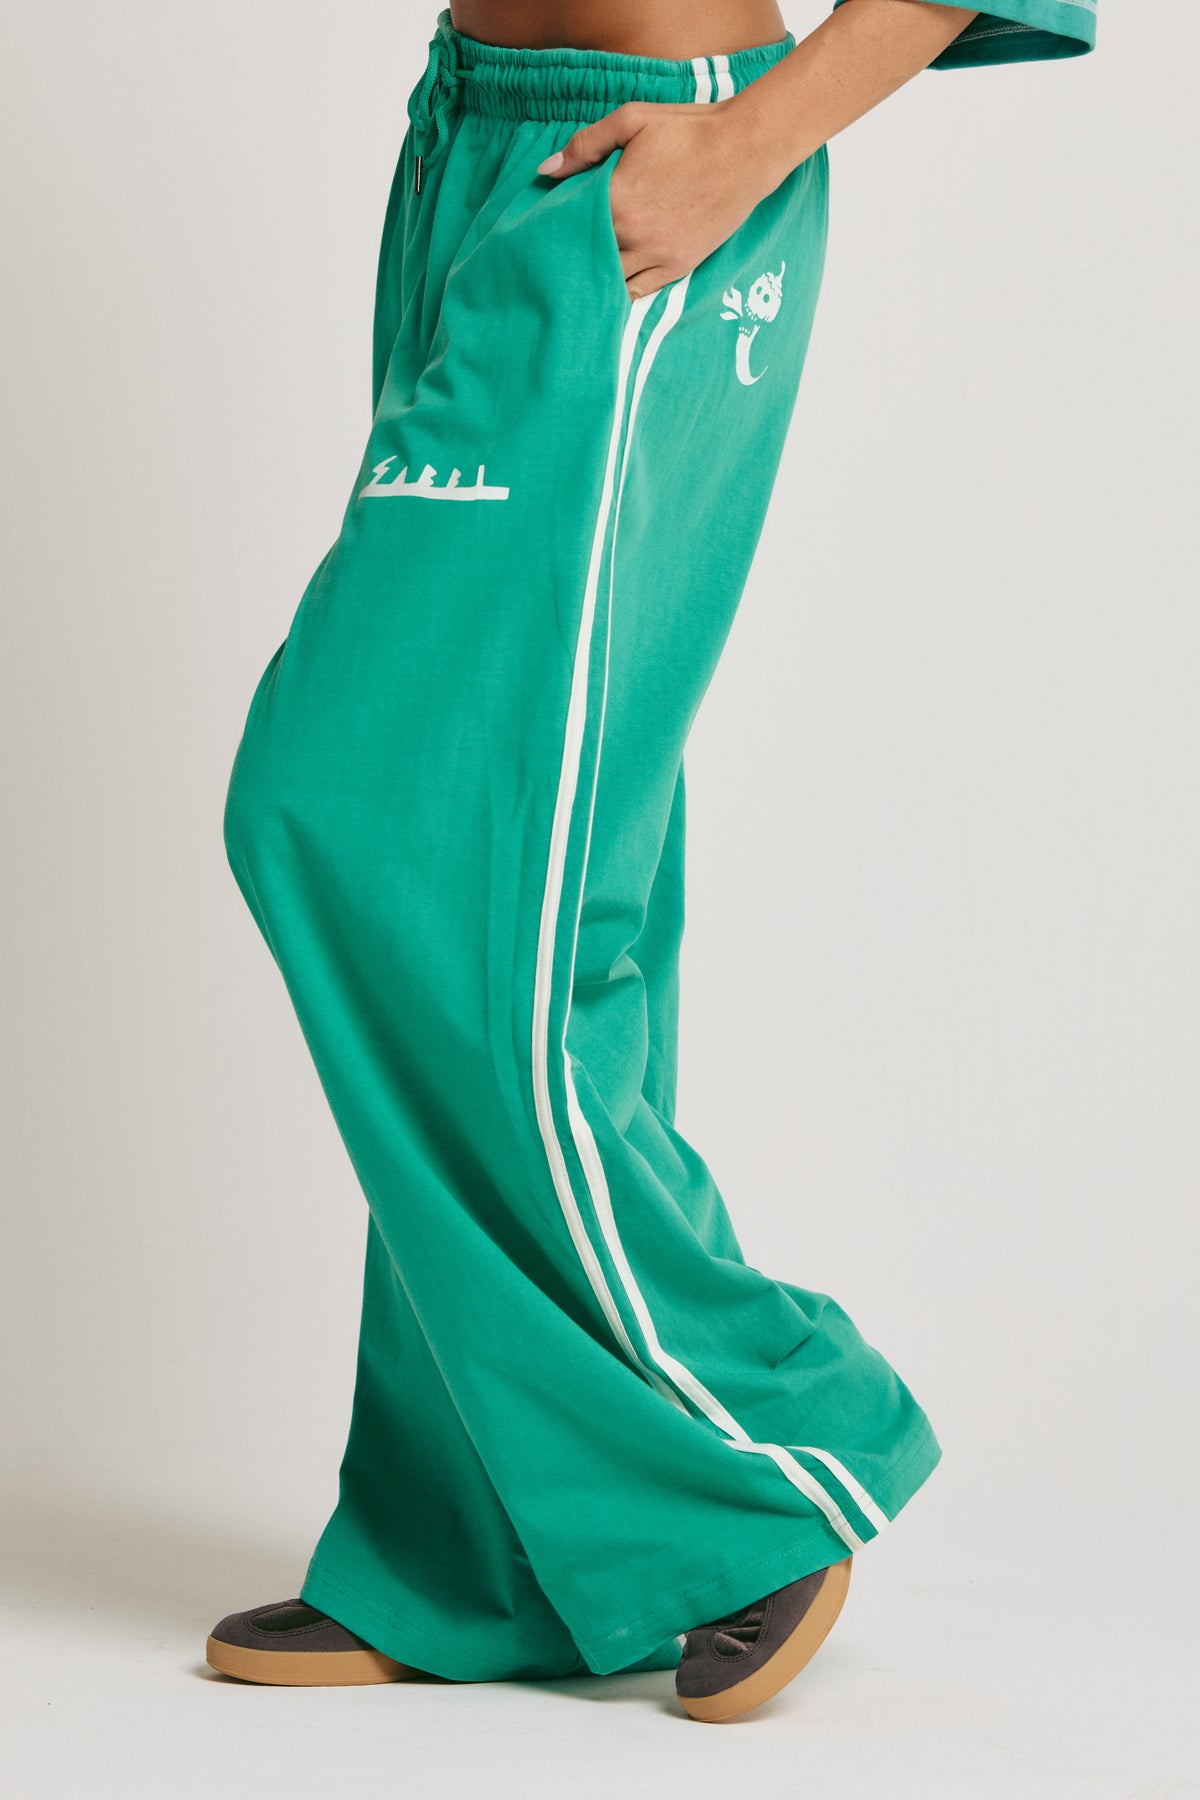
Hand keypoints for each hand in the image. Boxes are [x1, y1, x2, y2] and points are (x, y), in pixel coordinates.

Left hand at [536, 100, 786, 300]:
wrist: (744, 150)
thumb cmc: (687, 129)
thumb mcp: (632, 120)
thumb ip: (585, 144)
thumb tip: (546, 170)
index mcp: (616, 199)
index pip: (570, 225)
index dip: (555, 228)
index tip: (543, 229)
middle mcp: (633, 234)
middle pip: (586, 258)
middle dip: (570, 258)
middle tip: (553, 260)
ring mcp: (656, 255)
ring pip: (610, 282)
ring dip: (594, 280)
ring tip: (578, 277)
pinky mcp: (677, 267)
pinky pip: (638, 293)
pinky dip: (619, 295)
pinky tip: (606, 293)